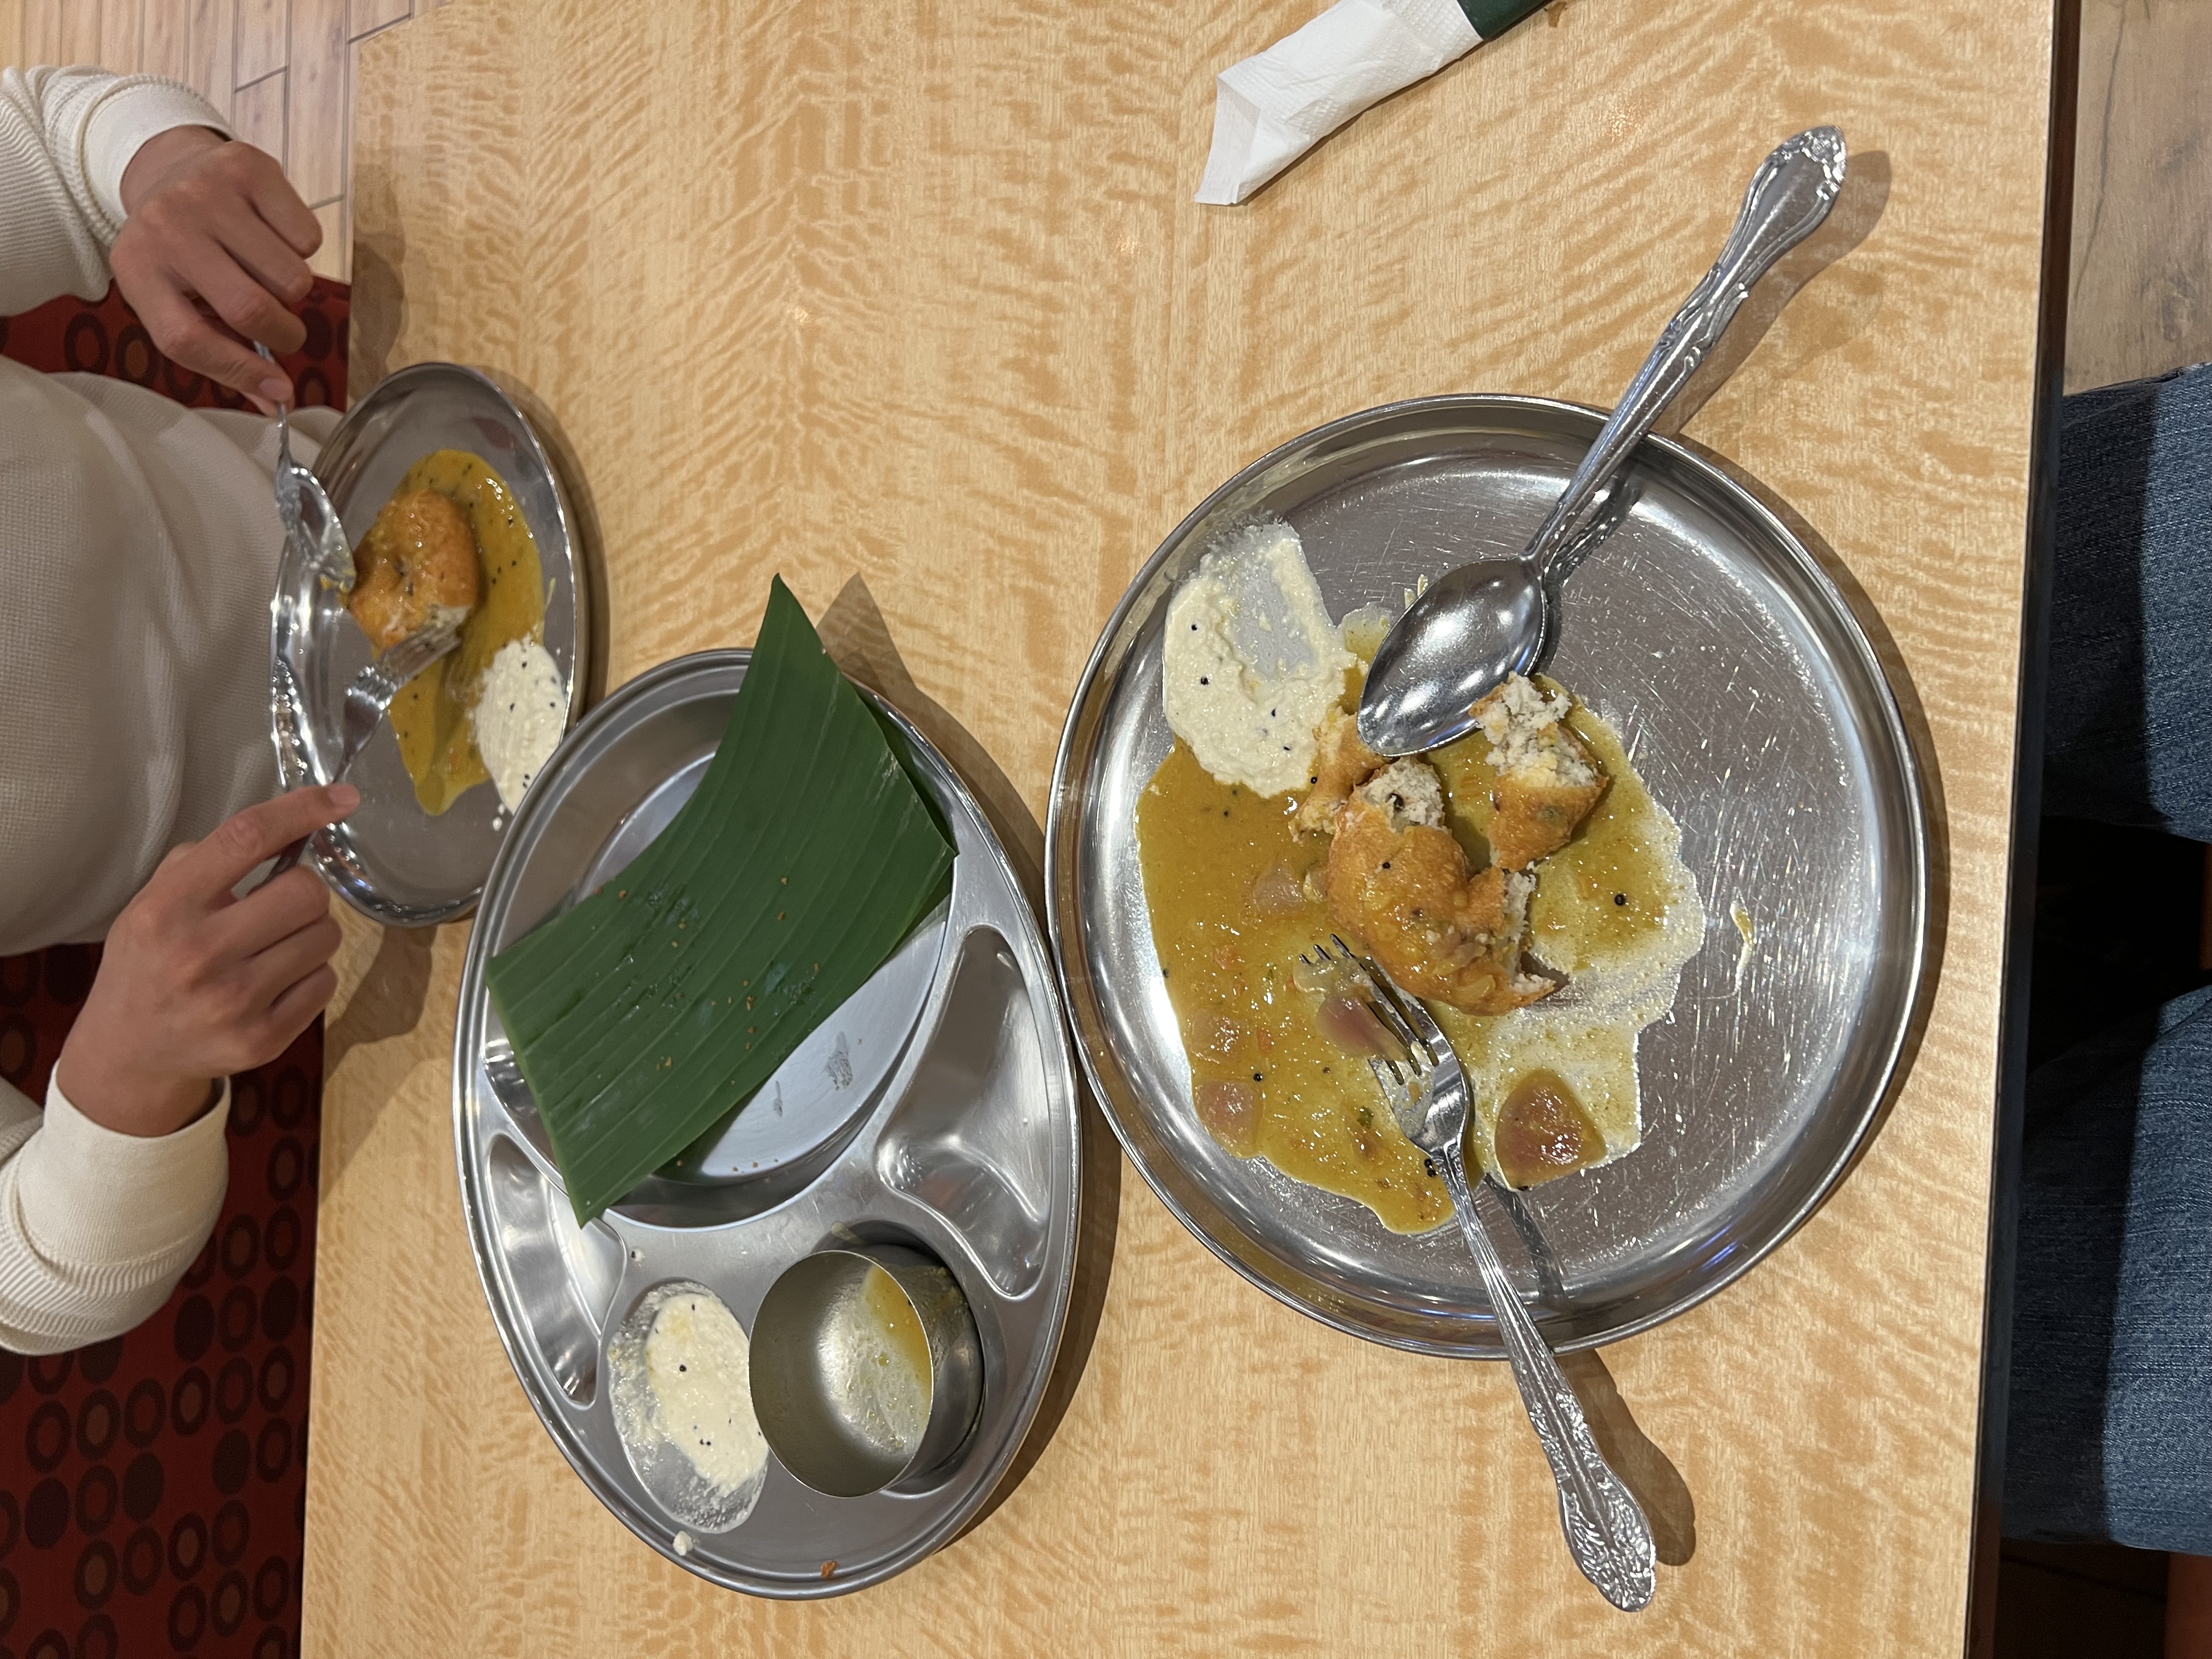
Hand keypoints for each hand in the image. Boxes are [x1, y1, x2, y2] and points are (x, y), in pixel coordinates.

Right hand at [57, 785, 360, 1138]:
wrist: (130, 1053)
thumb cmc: (149, 962)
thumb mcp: (152, 903)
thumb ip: (206, 862)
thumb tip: (286, 829)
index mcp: (167, 908)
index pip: (246, 839)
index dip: (301, 811)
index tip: (341, 798)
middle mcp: (199, 954)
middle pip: (307, 893)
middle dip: (304, 893)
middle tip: (279, 908)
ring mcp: (234, 1002)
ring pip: (325, 938)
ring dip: (309, 935)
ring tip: (271, 949)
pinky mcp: (262, 1039)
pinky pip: (326, 983)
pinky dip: (310, 977)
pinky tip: (273, 984)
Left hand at [109, 126, 321, 412]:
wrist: (171, 169)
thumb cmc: (181, 251)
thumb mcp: (178, 299)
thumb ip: (221, 352)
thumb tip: (275, 396)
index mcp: (138, 270)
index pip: (188, 340)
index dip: (239, 372)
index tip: (275, 387)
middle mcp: (166, 227)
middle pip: (249, 309)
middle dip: (283, 333)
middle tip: (281, 328)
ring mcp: (206, 194)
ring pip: (291, 277)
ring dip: (292, 288)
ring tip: (267, 270)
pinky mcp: (248, 169)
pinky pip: (309, 238)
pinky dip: (303, 249)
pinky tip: (274, 235)